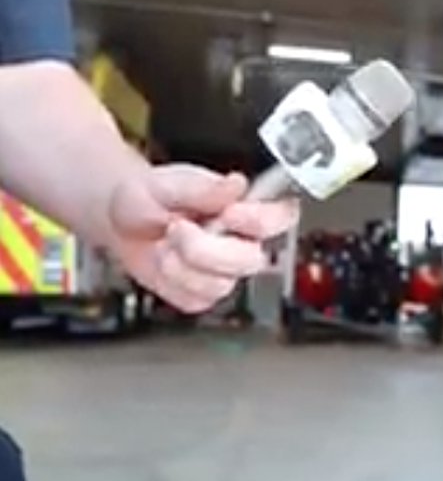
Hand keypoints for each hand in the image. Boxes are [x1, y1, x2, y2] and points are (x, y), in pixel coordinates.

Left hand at [106, 164, 299, 312]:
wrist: (122, 222)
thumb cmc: (150, 197)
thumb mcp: (169, 182)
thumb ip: (203, 186)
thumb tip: (236, 184)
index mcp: (247, 211)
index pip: (282, 217)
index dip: (260, 220)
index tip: (229, 213)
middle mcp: (243, 244)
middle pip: (251, 260)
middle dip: (205, 248)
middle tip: (178, 228)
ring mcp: (225, 273)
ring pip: (220, 284)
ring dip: (181, 264)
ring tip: (167, 243)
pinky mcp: (203, 295)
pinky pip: (195, 298)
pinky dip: (171, 281)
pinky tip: (166, 262)